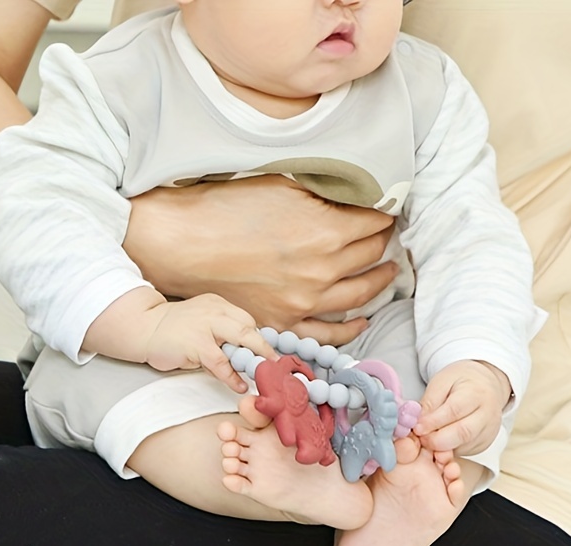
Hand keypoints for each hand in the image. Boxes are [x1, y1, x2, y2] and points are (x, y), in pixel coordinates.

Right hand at [124, 175, 397, 344]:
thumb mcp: (283, 186)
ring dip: (378, 282)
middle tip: (386, 235)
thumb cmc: (227, 208)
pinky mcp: (285, 322)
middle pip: (370, 257)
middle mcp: (322, 272)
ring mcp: (304, 303)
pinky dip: (350, 328)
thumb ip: (324, 197)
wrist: (184, 244)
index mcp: (326, 233)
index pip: (374, 223)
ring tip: (387, 271)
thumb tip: (352, 198)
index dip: (382, 214)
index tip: (385, 209)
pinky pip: (327, 333)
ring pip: (358, 296)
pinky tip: (362, 318)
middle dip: (382, 243)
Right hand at [144, 294, 275, 391]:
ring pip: (239, 339)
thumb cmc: (173, 330)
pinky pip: (221, 362)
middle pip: (248, 327)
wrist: (143, 327)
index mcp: (218, 305)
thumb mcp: (201, 323)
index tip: (271, 356)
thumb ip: (222, 333)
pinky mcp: (195, 343)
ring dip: (253, 360)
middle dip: (264, 348)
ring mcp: (205, 325)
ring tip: (263, 377)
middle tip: (276, 367)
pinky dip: (232, 376)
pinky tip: (239, 385)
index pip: (247, 320)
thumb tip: (246, 354)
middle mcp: (214, 310)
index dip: (260, 339)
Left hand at [413, 360, 510, 454]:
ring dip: (441, 448)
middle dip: (436, 440)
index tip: (416, 427)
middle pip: (463, 433)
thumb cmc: (461, 381)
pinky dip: (448, 451)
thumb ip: (430, 401)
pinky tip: (437, 444)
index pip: (454, 411)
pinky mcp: (484, 443)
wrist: (486, 385)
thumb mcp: (442, 381)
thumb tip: (417, 420)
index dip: (433, 422)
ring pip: (463, 446)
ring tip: (426, 440)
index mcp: (476, 393)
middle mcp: (487, 414)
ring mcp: (488, 431)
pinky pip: (464, 451)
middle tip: (420, 438)